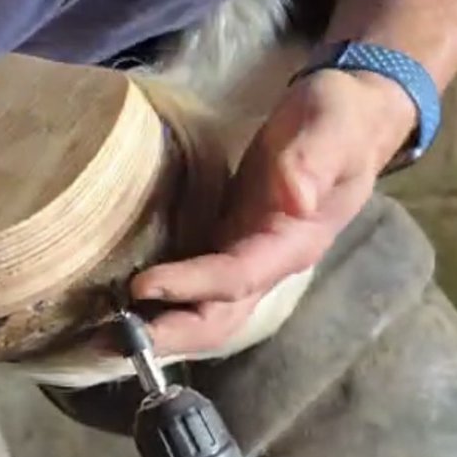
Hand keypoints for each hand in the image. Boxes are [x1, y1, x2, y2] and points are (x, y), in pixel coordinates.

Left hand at [132, 68, 417, 355]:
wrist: (350, 116)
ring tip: (106, 337)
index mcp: (293, 243)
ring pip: (205, 311)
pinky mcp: (227, 242)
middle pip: (219, 316)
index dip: (192, 286)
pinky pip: (194, 287)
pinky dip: (162, 303)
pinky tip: (122, 305)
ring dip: (161, 329)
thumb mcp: (333, 127)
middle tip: (112, 340)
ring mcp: (246, 257)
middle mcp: (268, 263)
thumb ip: (314, 160)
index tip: (143, 286)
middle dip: (170, 334)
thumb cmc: (342, 119)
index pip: (237, 278)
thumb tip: (295, 197)